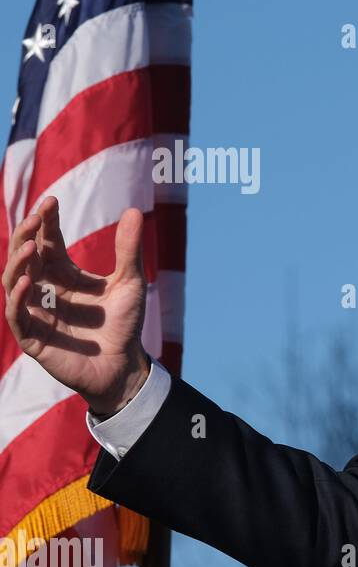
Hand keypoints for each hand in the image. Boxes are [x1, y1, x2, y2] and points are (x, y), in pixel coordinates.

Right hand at [3, 197, 150, 416]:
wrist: (126, 365)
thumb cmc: (124, 323)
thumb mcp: (130, 282)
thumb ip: (128, 249)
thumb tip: (135, 209)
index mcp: (63, 274)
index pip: (47, 241)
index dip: (45, 222)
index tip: (51, 201)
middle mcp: (45, 289)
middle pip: (25, 256)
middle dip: (26, 236)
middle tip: (35, 217)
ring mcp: (36, 312)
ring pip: (13, 282)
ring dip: (18, 263)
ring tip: (30, 246)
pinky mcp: (33, 337)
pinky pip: (17, 315)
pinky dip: (17, 298)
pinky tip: (26, 281)